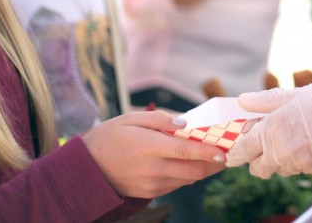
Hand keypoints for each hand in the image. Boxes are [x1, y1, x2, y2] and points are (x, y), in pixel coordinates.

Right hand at [81, 110, 225, 198]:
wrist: (86, 168)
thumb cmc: (109, 137)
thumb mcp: (130, 118)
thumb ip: (160, 119)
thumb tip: (184, 123)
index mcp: (149, 146)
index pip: (186, 150)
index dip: (208, 151)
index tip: (223, 150)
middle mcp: (153, 168)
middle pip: (193, 170)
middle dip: (213, 164)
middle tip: (225, 155)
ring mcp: (152, 183)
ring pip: (187, 180)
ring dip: (202, 171)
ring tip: (212, 159)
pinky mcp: (149, 193)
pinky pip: (176, 185)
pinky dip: (187, 176)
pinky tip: (190, 165)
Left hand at [225, 77, 311, 177]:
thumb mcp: (292, 95)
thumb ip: (264, 102)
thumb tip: (243, 100)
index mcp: (271, 131)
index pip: (242, 152)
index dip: (236, 153)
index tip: (235, 151)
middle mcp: (281, 152)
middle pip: (257, 169)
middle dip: (257, 159)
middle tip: (263, 144)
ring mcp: (299, 164)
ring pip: (279, 169)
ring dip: (279, 159)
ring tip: (292, 138)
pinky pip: (300, 169)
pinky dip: (300, 160)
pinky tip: (310, 143)